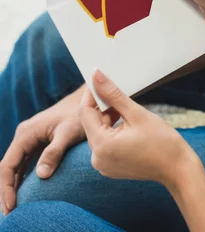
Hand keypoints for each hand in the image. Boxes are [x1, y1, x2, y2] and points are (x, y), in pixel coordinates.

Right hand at [0, 86, 86, 215]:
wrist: (87, 101)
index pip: (7, 165)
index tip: (11, 206)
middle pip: (7, 168)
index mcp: (26, 133)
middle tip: (10, 213)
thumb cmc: (78, 115)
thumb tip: (41, 175)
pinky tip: (24, 193)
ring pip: (15, 167)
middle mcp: (24, 136)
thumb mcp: (68, 133)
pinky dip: (21, 179)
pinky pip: (24, 164)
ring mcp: (30, 139)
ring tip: (15, 208)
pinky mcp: (37, 143)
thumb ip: (54, 152)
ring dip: (13, 186)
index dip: (6, 187)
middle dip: (6, 190)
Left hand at [79, 70, 196, 188]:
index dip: (91, 94)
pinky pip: (104, 142)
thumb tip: (96, 76)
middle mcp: (97, 158)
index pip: (85, 113)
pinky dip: (112, 129)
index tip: (99, 79)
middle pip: (91, 123)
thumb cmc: (161, 141)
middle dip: (102, 105)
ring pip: (98, 131)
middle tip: (117, 92)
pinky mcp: (110, 166)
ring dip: (108, 117)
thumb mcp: (136, 113)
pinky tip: (127, 122)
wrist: (177, 168)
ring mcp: (103, 165)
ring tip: (126, 108)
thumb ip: (113, 94)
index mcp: (101, 145)